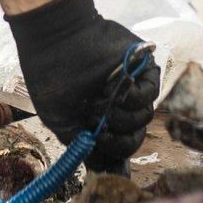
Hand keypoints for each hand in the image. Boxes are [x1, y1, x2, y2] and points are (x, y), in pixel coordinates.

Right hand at [7, 0, 160, 170]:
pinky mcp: (142, 67)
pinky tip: (114, 88)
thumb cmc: (52, 77)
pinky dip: (132, 97)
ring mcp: (131, 85)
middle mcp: (118, 102)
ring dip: (121, 116)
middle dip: (117, 137)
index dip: (114, 149)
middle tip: (97, 123)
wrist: (56, 39)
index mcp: (101, 113)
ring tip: (99, 101)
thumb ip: (81, 143)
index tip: (102, 148)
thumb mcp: (60, 120)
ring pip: (144, 117)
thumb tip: (99, 163)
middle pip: (134, 133)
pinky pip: (150, 93)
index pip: (120, 141)